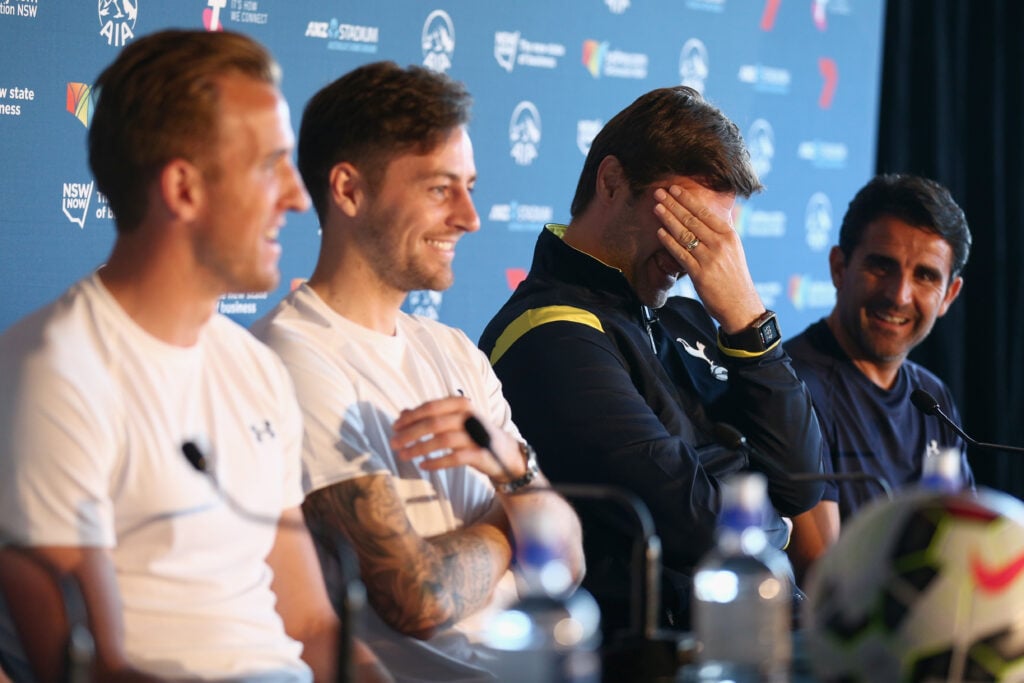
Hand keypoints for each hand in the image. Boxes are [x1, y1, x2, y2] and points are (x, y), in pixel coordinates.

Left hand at [390, 396, 525, 482]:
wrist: (505, 453)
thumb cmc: (473, 434)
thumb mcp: (453, 421)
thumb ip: (430, 416)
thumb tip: (403, 414)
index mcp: (461, 404)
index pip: (431, 407)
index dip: (411, 416)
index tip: (395, 427)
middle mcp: (469, 417)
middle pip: (434, 423)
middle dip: (410, 434)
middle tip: (394, 443)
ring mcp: (476, 435)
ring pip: (442, 440)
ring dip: (419, 448)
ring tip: (403, 456)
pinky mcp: (480, 454)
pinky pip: (455, 458)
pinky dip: (437, 461)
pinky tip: (423, 465)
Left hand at [653, 184, 765, 332]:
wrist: (740, 305)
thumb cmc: (734, 277)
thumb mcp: (732, 250)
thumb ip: (719, 234)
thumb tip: (705, 217)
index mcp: (729, 235)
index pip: (705, 212)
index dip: (687, 199)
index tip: (674, 189)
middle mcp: (720, 244)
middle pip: (692, 219)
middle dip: (673, 204)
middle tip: (659, 192)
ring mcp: (709, 258)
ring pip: (685, 234)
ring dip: (668, 219)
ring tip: (656, 207)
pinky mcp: (700, 274)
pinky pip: (681, 254)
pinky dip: (669, 241)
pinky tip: (659, 232)